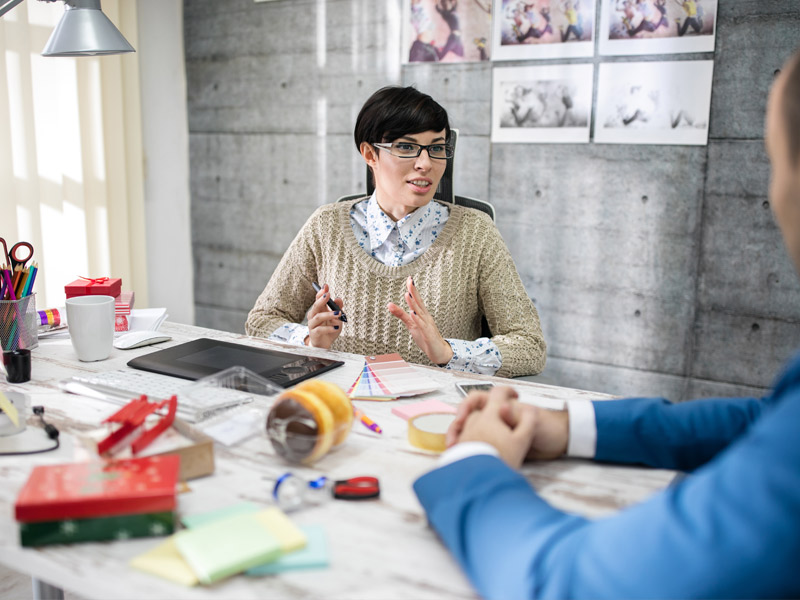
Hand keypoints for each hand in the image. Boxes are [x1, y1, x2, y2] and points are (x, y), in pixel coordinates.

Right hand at [305, 283, 344, 349]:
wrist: (324, 345)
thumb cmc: (330, 330)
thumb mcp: (337, 319)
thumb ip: (338, 309)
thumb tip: (338, 299)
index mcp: (319, 310)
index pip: (318, 299)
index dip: (321, 292)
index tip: (326, 286)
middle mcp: (313, 316)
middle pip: (316, 306)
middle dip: (321, 299)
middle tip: (328, 295)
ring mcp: (312, 325)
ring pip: (318, 317)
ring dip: (328, 314)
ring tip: (338, 313)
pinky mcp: (314, 334)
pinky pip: (320, 329)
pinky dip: (329, 328)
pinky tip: (336, 327)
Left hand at [387, 276, 453, 365]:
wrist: (439, 351)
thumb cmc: (426, 337)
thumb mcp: (411, 324)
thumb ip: (401, 314)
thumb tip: (389, 304)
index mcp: (422, 314)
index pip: (417, 300)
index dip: (413, 290)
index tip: (409, 279)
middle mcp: (426, 317)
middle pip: (419, 303)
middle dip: (414, 292)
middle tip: (410, 281)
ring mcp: (428, 326)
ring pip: (420, 313)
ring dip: (414, 304)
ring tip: (408, 295)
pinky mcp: (428, 335)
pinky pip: (422, 327)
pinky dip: (418, 320)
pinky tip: (413, 314)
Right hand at [447, 386, 569, 461]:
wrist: (561, 443)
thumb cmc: (548, 425)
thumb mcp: (531, 419)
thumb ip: (515, 414)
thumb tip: (500, 408)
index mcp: (499, 406)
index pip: (475, 400)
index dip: (465, 407)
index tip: (461, 419)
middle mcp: (494, 418)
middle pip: (467, 419)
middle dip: (456, 429)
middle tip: (452, 443)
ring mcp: (495, 433)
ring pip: (470, 435)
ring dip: (461, 443)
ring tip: (455, 455)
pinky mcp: (498, 447)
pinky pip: (479, 448)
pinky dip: (471, 454)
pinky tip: (467, 463)